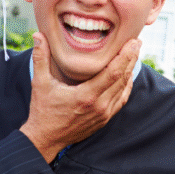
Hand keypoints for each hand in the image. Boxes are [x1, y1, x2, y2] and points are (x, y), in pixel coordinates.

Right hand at [20, 33, 136, 162]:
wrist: (46, 139)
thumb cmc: (42, 111)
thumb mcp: (40, 83)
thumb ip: (40, 57)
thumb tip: (38, 35)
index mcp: (86, 96)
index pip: (113, 72)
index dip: (125, 56)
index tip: (132, 41)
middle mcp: (99, 106)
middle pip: (123, 78)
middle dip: (131, 58)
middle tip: (137, 42)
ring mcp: (103, 114)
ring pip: (124, 89)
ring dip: (130, 70)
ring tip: (134, 54)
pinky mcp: (104, 119)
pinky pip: (121, 100)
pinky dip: (126, 86)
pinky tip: (127, 75)